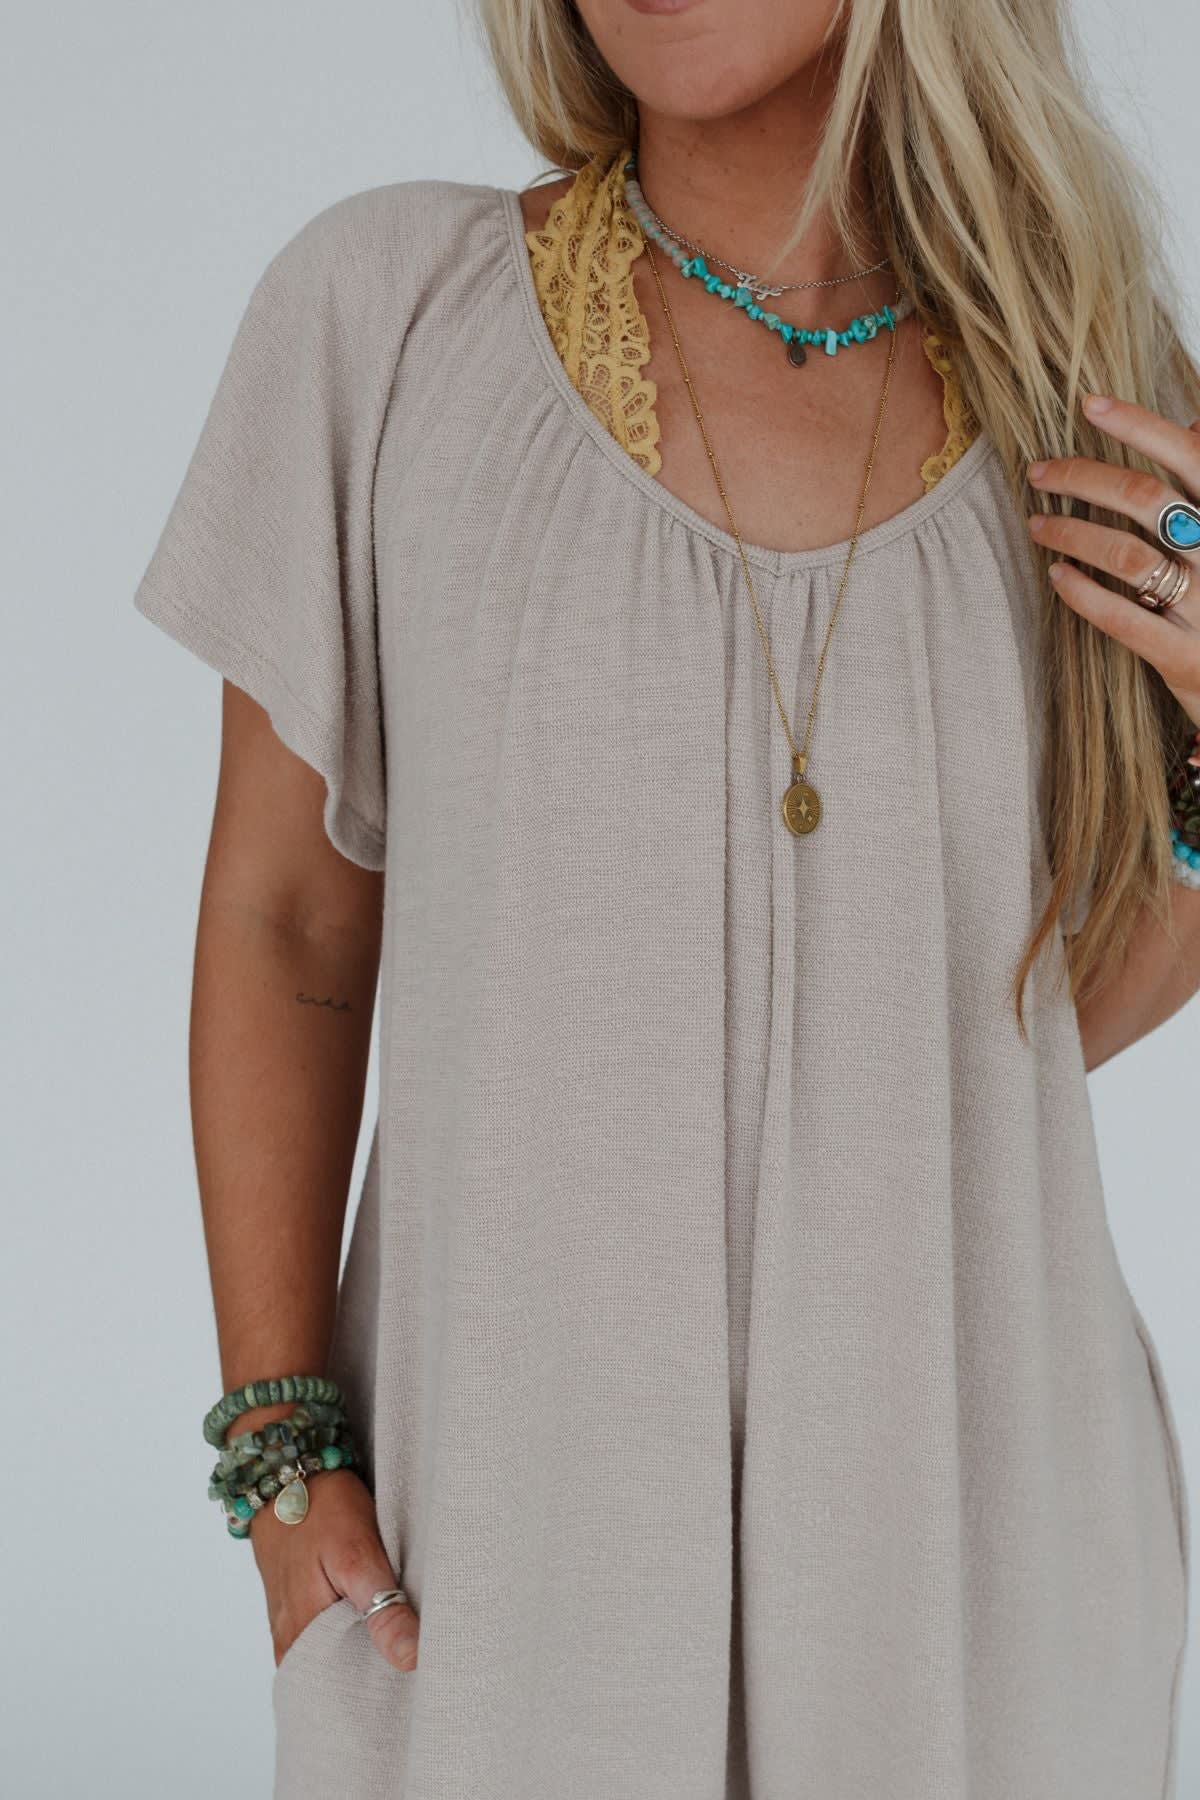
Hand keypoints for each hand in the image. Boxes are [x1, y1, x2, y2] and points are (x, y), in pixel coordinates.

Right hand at [249, 1467, 418, 1671]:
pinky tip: (367, 1622)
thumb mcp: (358, 1554)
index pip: (342, 1691)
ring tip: (393, 1644)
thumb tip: (411, 1660)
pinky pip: (319, 1636)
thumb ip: (382, 1609)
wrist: (286, 1470)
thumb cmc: (321, 1509)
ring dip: (357, 1653)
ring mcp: (287, 1622)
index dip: (378, 1689)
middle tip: (409, 1663)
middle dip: (369, 1675)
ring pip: (328, 1656)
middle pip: (334, 1677)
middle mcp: (289, 1638)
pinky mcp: (292, 1604)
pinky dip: (344, 1634)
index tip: (412, 1683)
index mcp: (302, 1635)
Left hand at [1026, 392, 1199, 729]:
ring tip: (1037, 524)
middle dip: (1084, 478)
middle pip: (1147, 499)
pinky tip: (1056, 575)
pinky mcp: (1185, 658)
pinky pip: (1124, 620)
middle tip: (1038, 472)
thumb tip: (1194, 424)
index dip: (1139, 425)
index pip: (1191, 456)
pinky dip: (1083, 593)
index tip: (1090, 404)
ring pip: (1128, 556)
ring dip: (1072, 533)